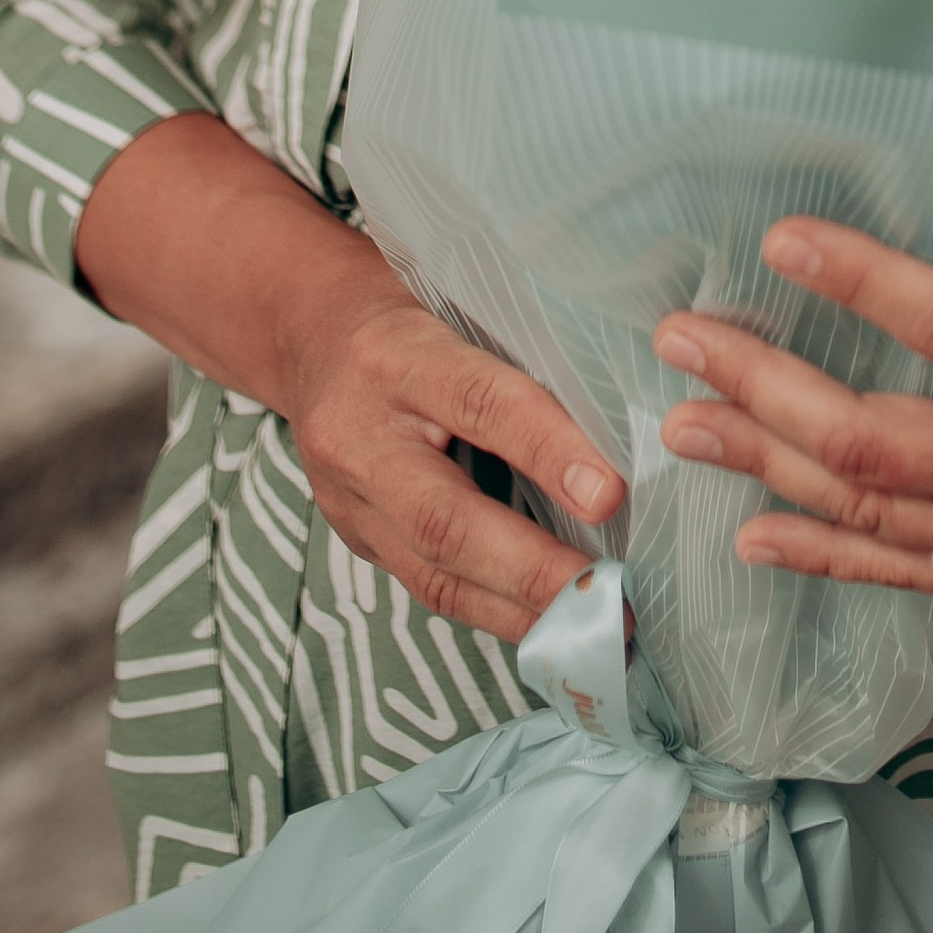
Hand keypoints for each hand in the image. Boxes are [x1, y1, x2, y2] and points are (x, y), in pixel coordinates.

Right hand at [277, 256, 626, 642]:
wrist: (312, 338)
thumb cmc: (411, 318)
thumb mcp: (459, 308)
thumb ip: (523, 358)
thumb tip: (621, 426)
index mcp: (395, 358)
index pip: (478, 402)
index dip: (546, 449)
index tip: (610, 493)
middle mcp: (360, 437)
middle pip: (444, 518)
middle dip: (532, 567)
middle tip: (607, 594)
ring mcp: (349, 500)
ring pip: (431, 573)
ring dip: (519, 609)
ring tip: (592, 624)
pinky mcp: (358, 538)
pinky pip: (427, 587)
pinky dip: (493, 611)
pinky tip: (546, 623)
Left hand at [654, 186, 932, 598]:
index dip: (874, 286)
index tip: (786, 238)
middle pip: (875, 442)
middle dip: (767, 389)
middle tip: (680, 337)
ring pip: (867, 510)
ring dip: (764, 463)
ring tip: (674, 424)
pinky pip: (898, 572)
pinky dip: (817, 556)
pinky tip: (745, 533)